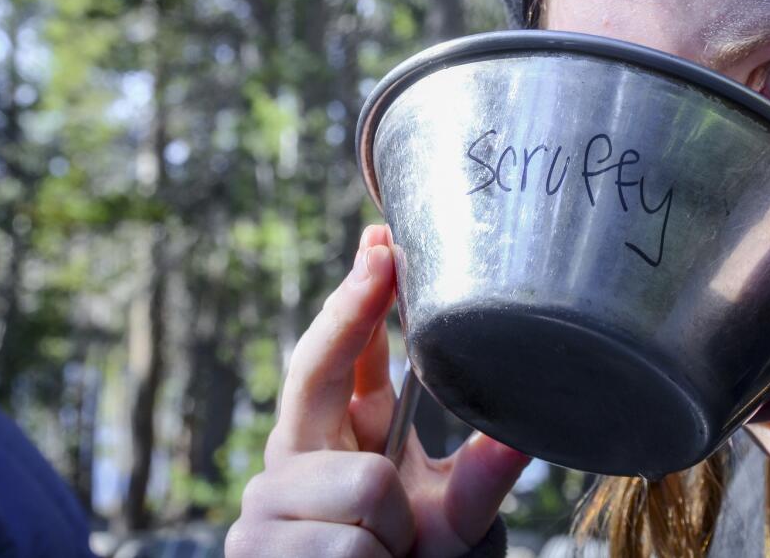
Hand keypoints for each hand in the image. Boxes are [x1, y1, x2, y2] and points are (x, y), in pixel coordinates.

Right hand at [226, 225, 529, 557]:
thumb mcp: (453, 517)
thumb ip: (481, 479)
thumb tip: (519, 436)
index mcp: (342, 428)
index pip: (346, 348)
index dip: (360, 294)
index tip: (382, 242)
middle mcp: (297, 450)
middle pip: (317, 368)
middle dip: (353, 313)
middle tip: (384, 255)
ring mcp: (265, 499)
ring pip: (364, 484)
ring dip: (392, 530)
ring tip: (385, 553)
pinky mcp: (251, 549)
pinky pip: (345, 546)